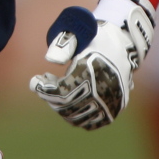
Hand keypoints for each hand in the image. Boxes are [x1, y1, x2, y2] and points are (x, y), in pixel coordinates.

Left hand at [29, 0, 153, 129]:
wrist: (124, 45)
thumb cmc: (96, 38)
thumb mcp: (80, 35)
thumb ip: (63, 45)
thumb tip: (50, 60)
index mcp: (94, 73)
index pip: (62, 92)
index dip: (44, 89)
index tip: (34, 81)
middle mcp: (105, 92)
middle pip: (67, 107)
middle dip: (50, 96)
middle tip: (43, 81)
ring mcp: (112, 103)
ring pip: (77, 117)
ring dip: (60, 106)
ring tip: (54, 88)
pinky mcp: (115, 110)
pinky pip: (90, 122)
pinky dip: (75, 115)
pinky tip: (68, 99)